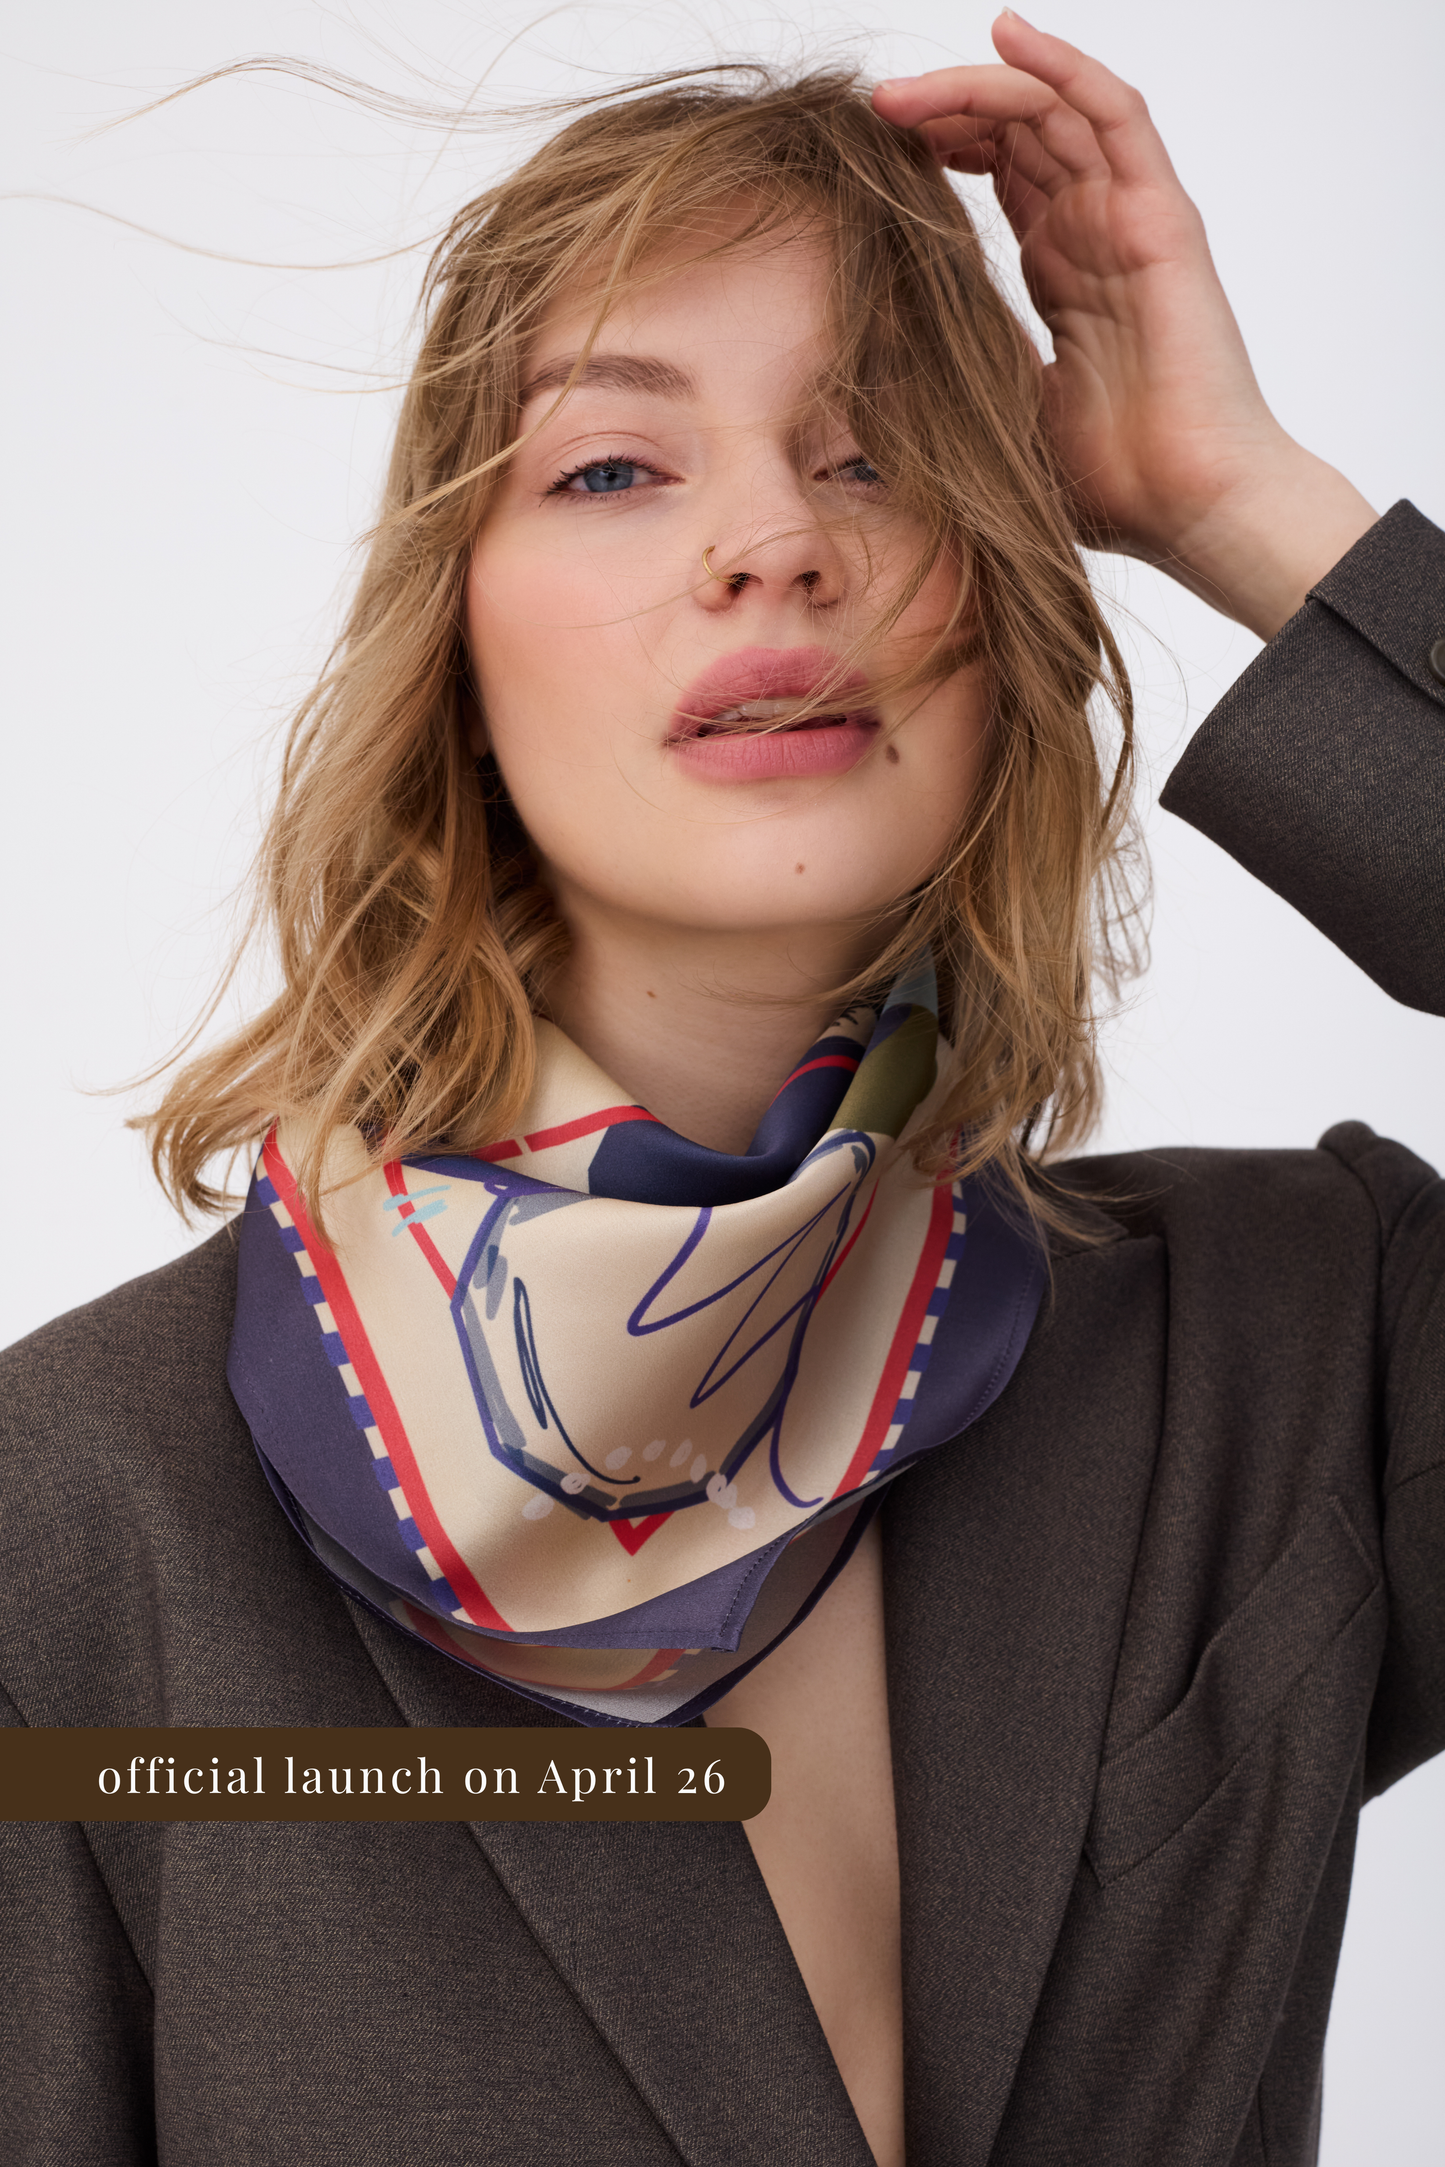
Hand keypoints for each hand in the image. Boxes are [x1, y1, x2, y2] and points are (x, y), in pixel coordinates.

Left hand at [872, 14, 1375, 637]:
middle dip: (948, 112)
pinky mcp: (1162, 218)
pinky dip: (1063, 67)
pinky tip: (1006, 35)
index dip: (944, 152)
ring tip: (906, 90)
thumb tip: (877, 358)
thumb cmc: (1116, 486)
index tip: (875, 154)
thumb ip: (962, 368)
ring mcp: (1133, 220)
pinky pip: (1114, 113)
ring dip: (978, 87)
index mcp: (1070, 277)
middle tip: (876, 111)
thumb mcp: (1006, 415)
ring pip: (1054, 112)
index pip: (1006, 180)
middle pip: (1023, 135)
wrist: (1190, 511)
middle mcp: (1101, 236)